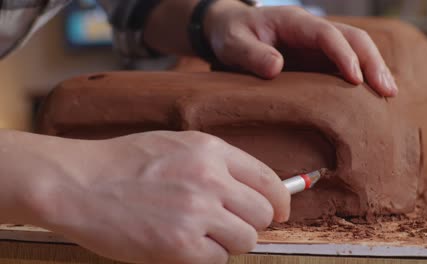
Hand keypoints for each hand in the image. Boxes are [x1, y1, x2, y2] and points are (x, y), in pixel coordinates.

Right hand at [33, 131, 289, 263]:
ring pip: (246, 240)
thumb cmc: (124, 163)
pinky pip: (218, 259)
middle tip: (229, 224)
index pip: (269, 180)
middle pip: (263, 214)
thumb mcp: (177, 144)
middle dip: (251, 223)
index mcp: (211, 151)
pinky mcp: (181, 245)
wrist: (80, 183)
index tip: (279, 212)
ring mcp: (197, 213)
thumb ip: (217, 163)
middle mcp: (210, 180)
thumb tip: (253, 188)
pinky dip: (206, 256)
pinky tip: (183, 244)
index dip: (280, 201)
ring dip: (229, 241)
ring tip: (201, 234)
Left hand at [204, 1, 397, 96]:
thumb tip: (277, 68)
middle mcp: (310, 29)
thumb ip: (251, 54)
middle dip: (371, 61)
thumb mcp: (232, 44)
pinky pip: (343, 62)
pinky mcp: (315, 57)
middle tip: (387, 90)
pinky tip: (371, 94)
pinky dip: (360, 75)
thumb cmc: (230, 34)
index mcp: (292, 22)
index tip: (356, 79)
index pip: (326, 34)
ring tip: (389, 94)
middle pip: (351, 37)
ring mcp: (315, 43)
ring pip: (354, 48)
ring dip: (373, 68)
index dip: (343, 54)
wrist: (228, 28)